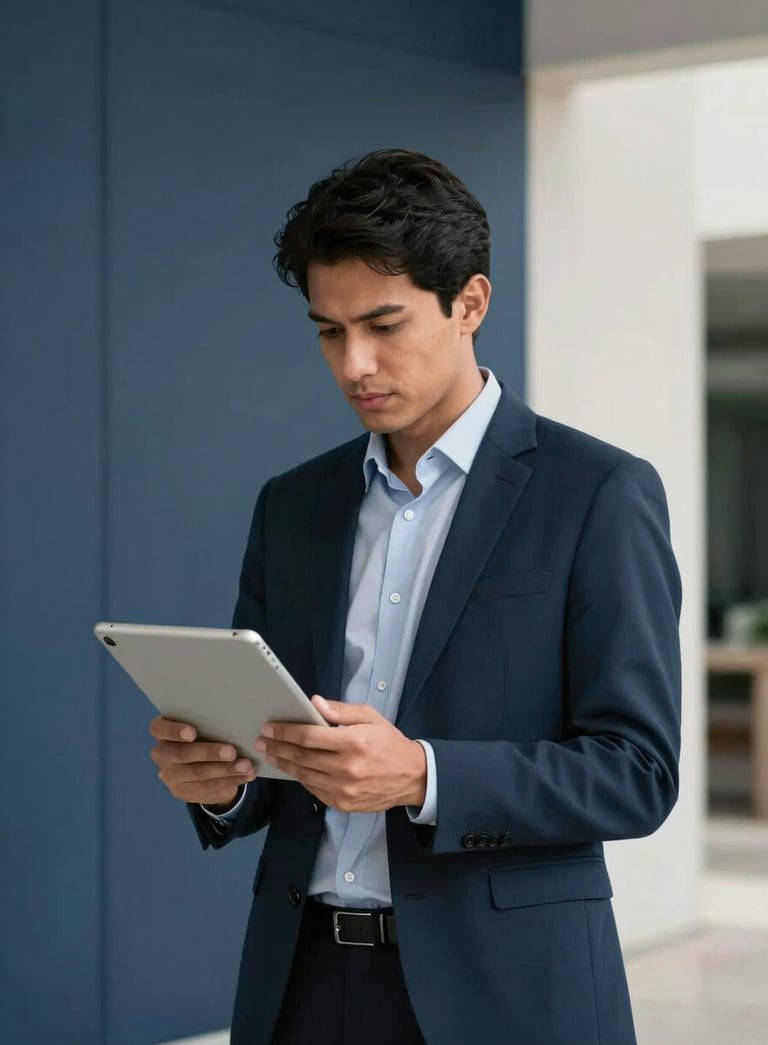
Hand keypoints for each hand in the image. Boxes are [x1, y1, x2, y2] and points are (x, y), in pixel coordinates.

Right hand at [149, 716, 257, 809]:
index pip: (158, 729)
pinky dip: (229, 781)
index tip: (192, 733)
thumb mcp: (203, 727)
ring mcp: (170, 775)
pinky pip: (207, 788)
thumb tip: (234, 720)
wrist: (202, 765)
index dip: (174, 731)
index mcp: (162, 732)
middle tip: (232, 751)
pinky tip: (245, 776)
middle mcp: (161, 754)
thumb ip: (209, 723)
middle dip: (209, 752)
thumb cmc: (204, 735)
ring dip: (225, 770)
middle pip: (181, 754)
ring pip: (197, 773)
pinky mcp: (182, 791)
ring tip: (246, 766)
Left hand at [255, 696, 426, 812]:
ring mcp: (343, 789)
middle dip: (278, 746)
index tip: (270, 727)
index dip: (286, 731)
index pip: (309, 736)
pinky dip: (300, 778)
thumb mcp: (370, 717)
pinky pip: (313, 789)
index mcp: (353, 742)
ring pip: (304, 775)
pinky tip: (292, 768)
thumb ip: (341, 711)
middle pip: (302, 756)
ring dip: (284, 763)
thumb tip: (314, 702)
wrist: (412, 777)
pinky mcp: (342, 803)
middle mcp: (346, 768)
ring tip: (272, 754)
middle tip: (262, 740)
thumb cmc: (390, 743)